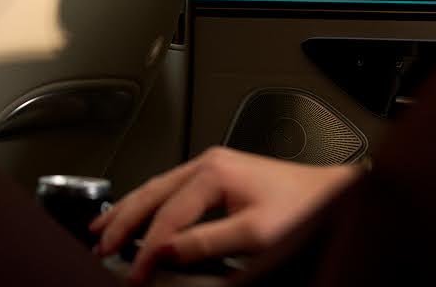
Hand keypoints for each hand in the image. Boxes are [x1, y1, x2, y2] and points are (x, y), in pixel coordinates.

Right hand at [90, 147, 359, 283]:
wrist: (335, 194)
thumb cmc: (304, 209)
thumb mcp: (256, 234)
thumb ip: (206, 241)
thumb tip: (166, 251)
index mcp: (213, 172)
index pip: (167, 216)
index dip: (147, 248)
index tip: (134, 272)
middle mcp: (208, 163)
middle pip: (151, 192)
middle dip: (121, 220)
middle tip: (99, 244)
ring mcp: (211, 165)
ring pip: (157, 187)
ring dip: (130, 209)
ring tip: (105, 227)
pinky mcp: (217, 173)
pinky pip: (171, 187)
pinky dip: (150, 203)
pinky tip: (141, 212)